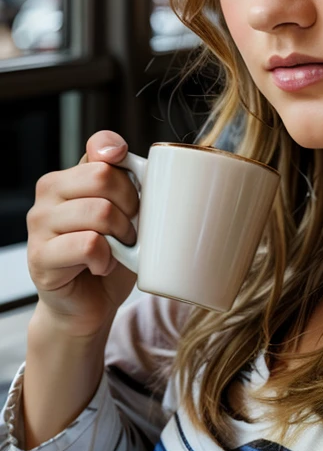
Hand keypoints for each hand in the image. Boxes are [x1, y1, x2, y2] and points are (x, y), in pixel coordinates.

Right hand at [26, 131, 138, 336]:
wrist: (88, 305)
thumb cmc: (112, 255)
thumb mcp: (127, 215)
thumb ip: (134, 187)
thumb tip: (155, 170)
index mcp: (72, 174)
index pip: (99, 145)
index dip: (121, 156)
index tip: (132, 172)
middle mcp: (50, 191)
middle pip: (103, 176)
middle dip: (131, 205)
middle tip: (130, 229)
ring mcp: (40, 222)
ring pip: (99, 211)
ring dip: (122, 236)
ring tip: (118, 249)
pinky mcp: (40, 256)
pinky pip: (88, 245)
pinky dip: (106, 260)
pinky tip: (101, 266)